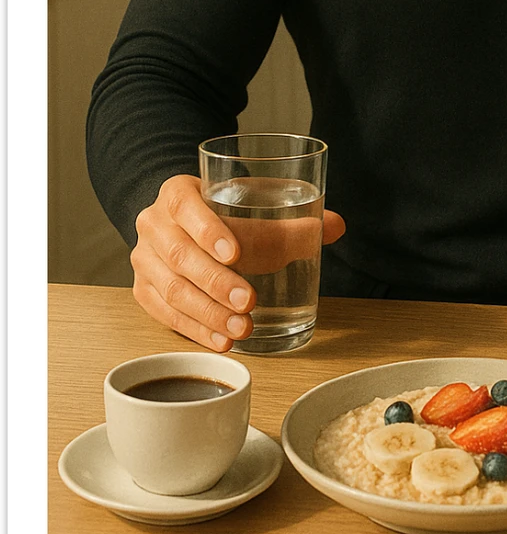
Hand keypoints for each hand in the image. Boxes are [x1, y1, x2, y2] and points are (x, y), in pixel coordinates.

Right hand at [131, 174, 344, 351]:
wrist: (183, 224)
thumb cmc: (224, 215)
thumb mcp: (251, 207)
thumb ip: (292, 220)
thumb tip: (336, 226)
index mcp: (176, 193)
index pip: (186, 207)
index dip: (209, 229)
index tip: (237, 253)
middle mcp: (153, 224)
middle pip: (180, 255)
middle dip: (217, 282)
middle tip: (249, 302)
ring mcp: (144, 260)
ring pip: (172, 290)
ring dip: (209, 314)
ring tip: (243, 329)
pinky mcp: (144, 291)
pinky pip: (166, 314)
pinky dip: (196, 330)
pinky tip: (222, 340)